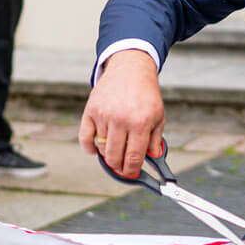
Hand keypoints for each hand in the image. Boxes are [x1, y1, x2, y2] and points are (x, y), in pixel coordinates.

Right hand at [80, 49, 165, 177]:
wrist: (130, 69)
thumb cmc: (146, 94)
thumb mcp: (158, 116)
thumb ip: (156, 139)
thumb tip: (152, 159)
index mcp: (141, 122)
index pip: (134, 157)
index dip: (132, 170)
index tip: (132, 174)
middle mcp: (122, 119)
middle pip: (115, 157)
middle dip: (119, 167)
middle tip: (122, 167)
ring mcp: (104, 114)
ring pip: (102, 149)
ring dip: (108, 155)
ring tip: (115, 152)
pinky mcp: (91, 110)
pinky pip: (85, 138)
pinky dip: (90, 148)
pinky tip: (96, 150)